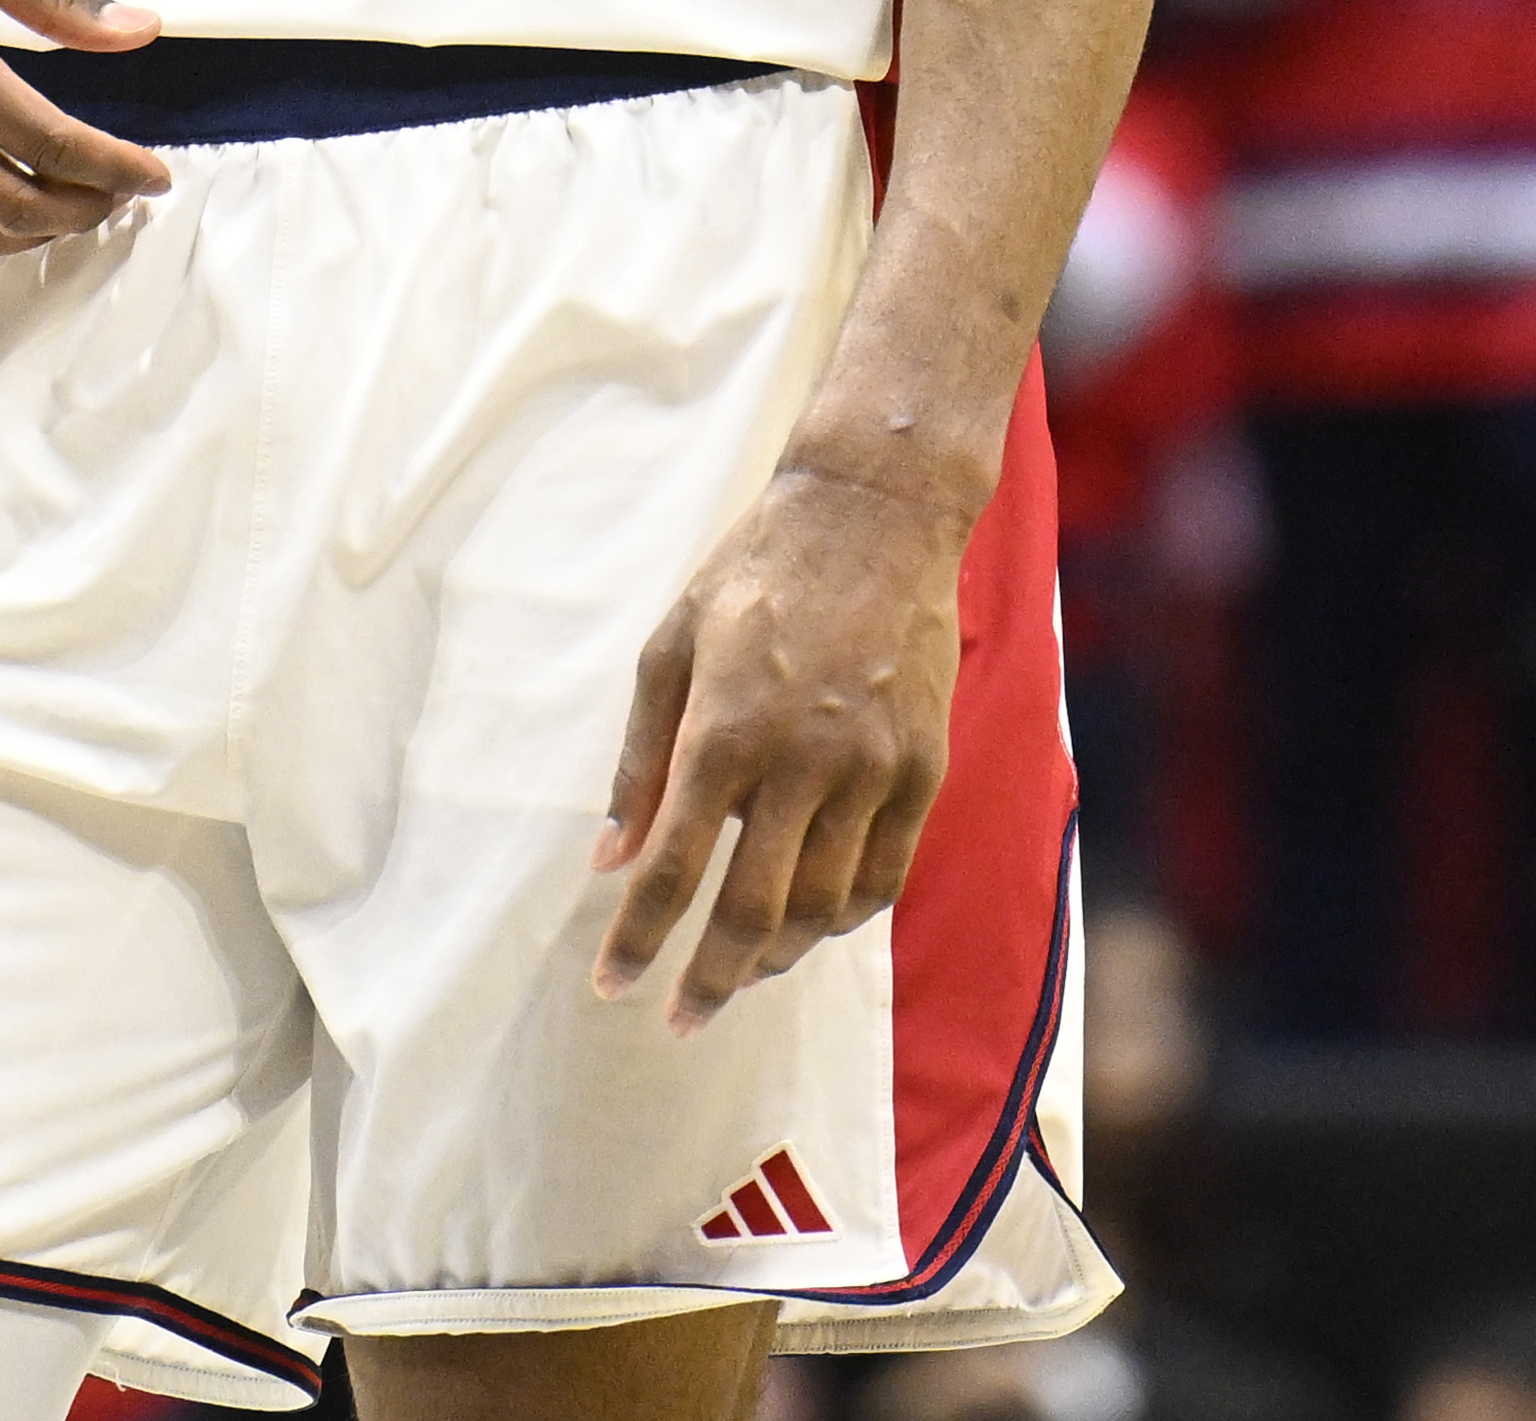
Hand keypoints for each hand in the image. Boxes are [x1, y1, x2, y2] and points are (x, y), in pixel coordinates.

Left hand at [592, 464, 971, 1029]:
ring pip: (823, 906)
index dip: (638, 940)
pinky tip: (812, 924)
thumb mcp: (671, 647)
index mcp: (724, 728)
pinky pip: (885, 874)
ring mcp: (873, 767)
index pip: (674, 869)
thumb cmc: (756, 575)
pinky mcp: (924, 766)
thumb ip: (639, 760)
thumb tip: (611, 856)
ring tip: (744, 971)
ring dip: (776, 956)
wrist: (875, 516)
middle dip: (709, 981)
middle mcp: (802, 759)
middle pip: (751, 911)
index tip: (614, 987)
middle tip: (681, 1019)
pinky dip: (843, 916)